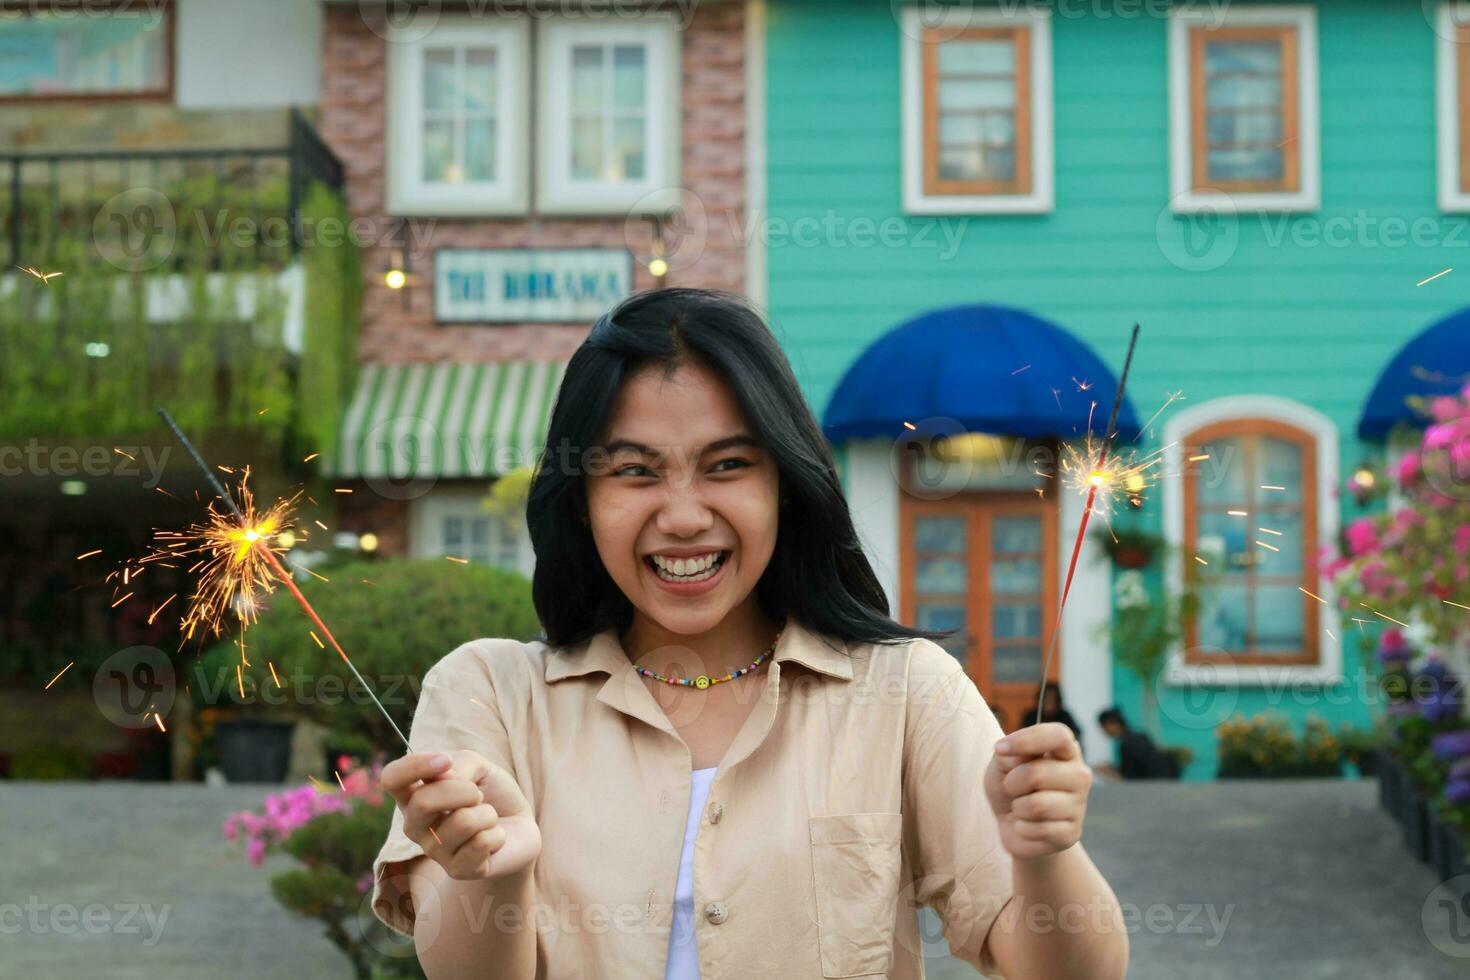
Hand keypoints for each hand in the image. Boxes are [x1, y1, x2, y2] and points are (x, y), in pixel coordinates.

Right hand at [381, 750, 541, 880]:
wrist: (520, 825)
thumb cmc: (491, 792)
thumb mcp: (477, 765)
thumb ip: (458, 765)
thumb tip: (443, 778)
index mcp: (412, 795)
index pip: (392, 778)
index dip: (415, 766)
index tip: (446, 761)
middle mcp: (415, 825)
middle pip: (423, 802)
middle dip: (462, 790)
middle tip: (478, 795)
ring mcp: (433, 850)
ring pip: (462, 822)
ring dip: (487, 813)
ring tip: (488, 818)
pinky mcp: (456, 871)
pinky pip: (481, 843)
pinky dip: (497, 834)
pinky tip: (492, 839)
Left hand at [983, 723, 1091, 859]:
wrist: (1012, 824)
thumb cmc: (1010, 786)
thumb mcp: (1002, 763)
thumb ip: (1009, 754)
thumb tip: (1015, 753)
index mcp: (1065, 751)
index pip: (1058, 735)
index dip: (1028, 740)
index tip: (1000, 749)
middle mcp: (1079, 775)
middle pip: (1038, 773)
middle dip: (1012, 782)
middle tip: (1012, 788)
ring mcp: (1079, 805)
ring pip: (1038, 805)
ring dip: (1018, 807)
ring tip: (1021, 807)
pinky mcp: (1072, 833)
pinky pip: (1039, 829)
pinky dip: (1022, 828)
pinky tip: (1027, 825)